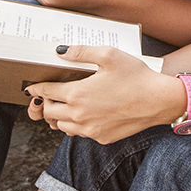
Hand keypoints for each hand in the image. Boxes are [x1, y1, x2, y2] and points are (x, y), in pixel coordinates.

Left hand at [25, 45, 182, 143]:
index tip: (32, 86)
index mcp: (78, 94)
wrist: (159, 101)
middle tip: (50, 94)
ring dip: (59, 116)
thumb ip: (82, 52)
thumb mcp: (109, 55)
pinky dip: (76, 125)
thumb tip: (60, 52)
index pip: (47, 92)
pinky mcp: (101, 137)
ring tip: (67, 105)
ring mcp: (90, 129)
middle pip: (49, 112)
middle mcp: (80, 115)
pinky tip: (86, 114)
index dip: (37, 87)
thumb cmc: (136, 76)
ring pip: (61, 126)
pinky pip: (79, 134)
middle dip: (46, 102)